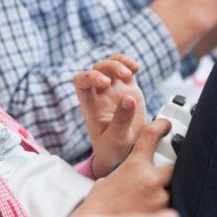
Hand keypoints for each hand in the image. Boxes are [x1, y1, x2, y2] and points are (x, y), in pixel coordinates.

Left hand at [73, 54, 146, 177]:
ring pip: (110, 65)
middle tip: (124, 75)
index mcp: (91, 106)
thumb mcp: (117, 139)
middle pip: (97, 69)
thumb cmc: (112, 150)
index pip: (80, 82)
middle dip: (109, 67)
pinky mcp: (127, 89)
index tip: (105, 83)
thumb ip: (121, 120)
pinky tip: (135, 67)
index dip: (90, 77)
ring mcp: (113, 90)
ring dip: (119, 62)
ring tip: (131, 69)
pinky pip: (125, 70)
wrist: (124, 153)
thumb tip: (127, 98)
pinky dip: (129, 64)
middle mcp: (100, 95)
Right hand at [74, 118, 174, 216]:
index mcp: (135, 164)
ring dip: (165, 188)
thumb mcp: (110, 177)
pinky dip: (163, 204)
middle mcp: (150, 178)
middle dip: (170, 166)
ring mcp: (159, 197)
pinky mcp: (162, 214)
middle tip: (162, 170)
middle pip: (174, 163)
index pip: (152, 135)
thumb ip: (129, 169)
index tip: (166, 126)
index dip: (161, 126)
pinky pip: (170, 204)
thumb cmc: (99, 204)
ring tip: (149, 196)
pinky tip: (150, 208)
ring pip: (173, 186)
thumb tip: (140, 170)